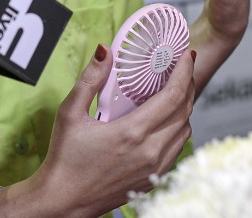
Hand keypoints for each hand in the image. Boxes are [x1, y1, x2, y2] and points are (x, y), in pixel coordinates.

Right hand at [0, 46, 194, 217]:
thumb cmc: (65, 159)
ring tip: (172, 91)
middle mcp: (150, 151)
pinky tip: (162, 120)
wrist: (64, 200)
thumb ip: (90, 79)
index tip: (187, 55)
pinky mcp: (153, 179)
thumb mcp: (70, 113)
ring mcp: (154, 168)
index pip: (173, 96)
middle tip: (181, 68)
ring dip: (183, 108)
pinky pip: (177, 148)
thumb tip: (104, 51)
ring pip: (185, 130)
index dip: (185, 72)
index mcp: (132, 133)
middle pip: (185, 111)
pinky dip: (176, 129)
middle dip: (187, 84)